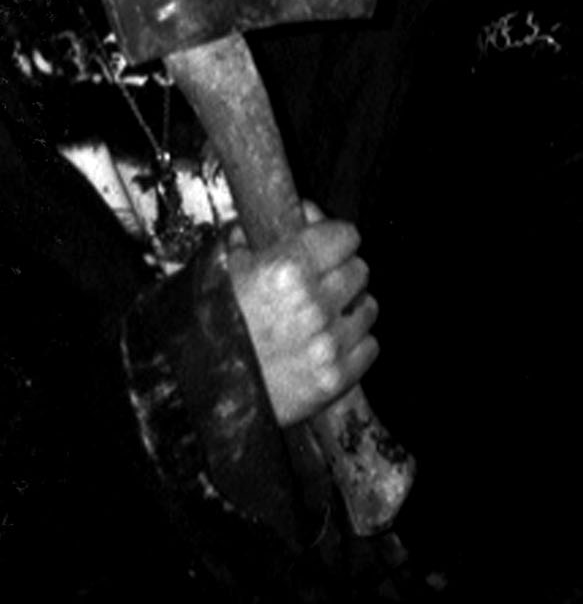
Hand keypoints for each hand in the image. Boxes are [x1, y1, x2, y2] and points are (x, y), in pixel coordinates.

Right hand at [226, 201, 377, 427]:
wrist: (193, 392)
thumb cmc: (204, 325)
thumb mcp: (222, 267)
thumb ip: (262, 234)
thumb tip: (304, 212)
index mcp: (285, 270)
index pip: (346, 236)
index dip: (334, 239)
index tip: (325, 246)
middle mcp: (312, 306)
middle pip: (360, 270)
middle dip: (340, 273)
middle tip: (317, 285)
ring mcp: (327, 345)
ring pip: (368, 308)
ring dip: (348, 309)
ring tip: (316, 319)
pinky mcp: (336, 377)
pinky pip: (369, 345)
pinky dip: (352, 344)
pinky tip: (323, 345)